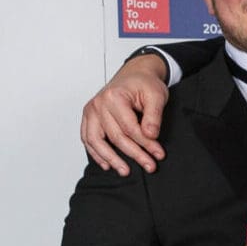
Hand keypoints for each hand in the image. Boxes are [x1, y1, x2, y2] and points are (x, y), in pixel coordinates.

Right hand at [81, 55, 171, 174]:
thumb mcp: (157, 95)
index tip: (159, 154)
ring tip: (125, 171)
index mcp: (114, 96)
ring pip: (96, 140)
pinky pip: (87, 138)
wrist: (134, 74)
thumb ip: (154, 116)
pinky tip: (106, 164)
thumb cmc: (144, 84)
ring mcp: (91, 111)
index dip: (146, 144)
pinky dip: (95, 153)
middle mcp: (98, 104)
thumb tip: (150, 135)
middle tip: (150, 166)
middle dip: (134, 154)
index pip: (130, 128)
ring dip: (110, 159)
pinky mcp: (89, 117)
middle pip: (115, 137)